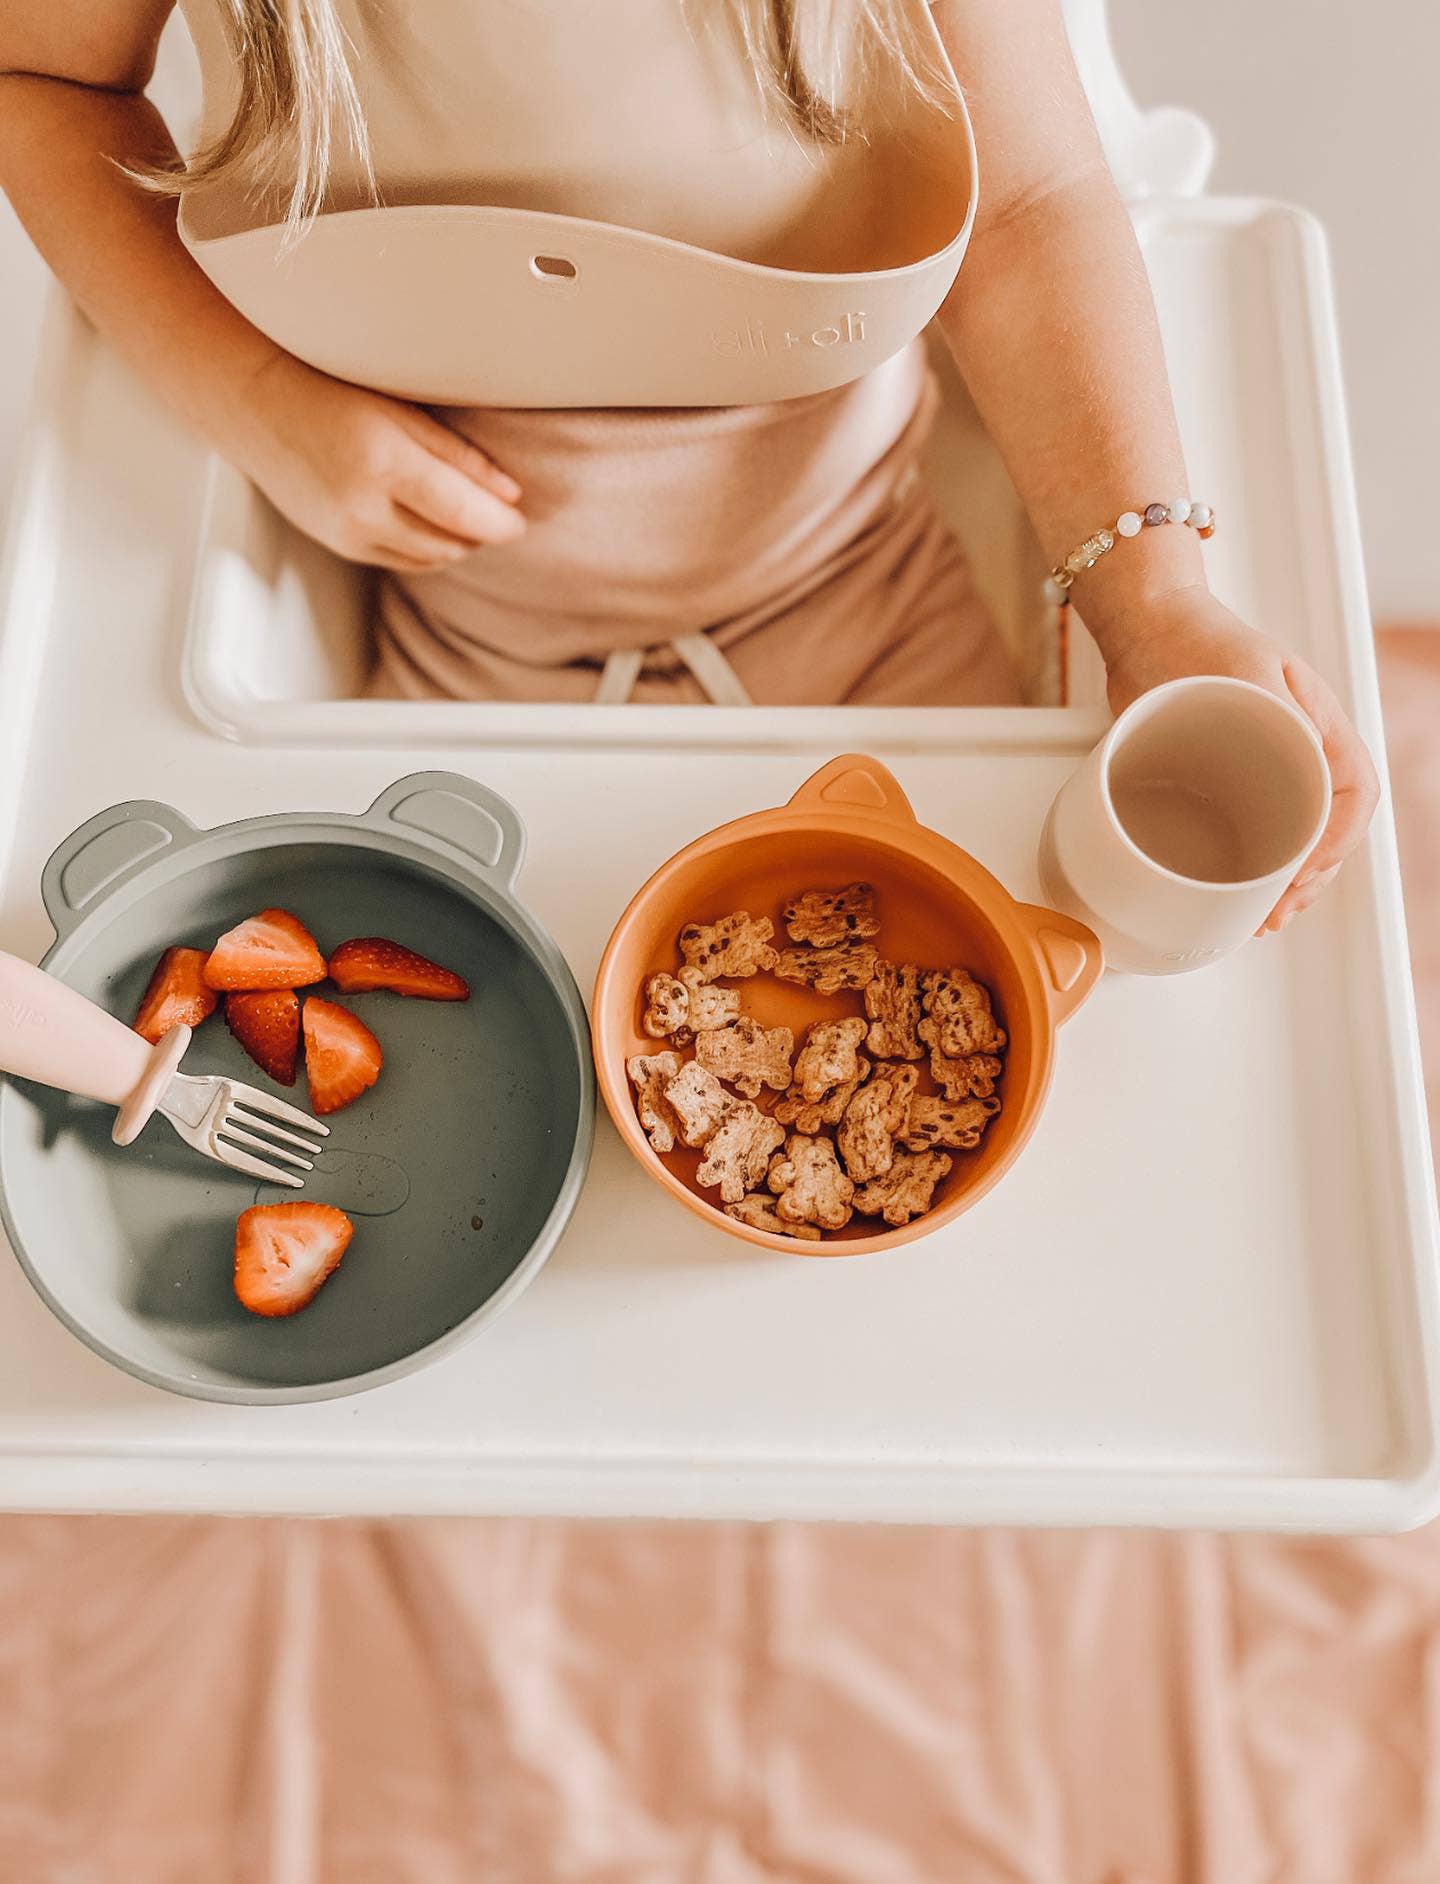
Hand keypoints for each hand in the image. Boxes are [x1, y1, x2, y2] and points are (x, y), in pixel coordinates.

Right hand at [228, 351, 524, 571]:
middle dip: (481, 532)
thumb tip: (512, 495)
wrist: (259, 407)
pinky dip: (426, 549)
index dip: (500, 522)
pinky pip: (401, 561)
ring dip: (456, 543)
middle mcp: (363, 505)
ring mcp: (348, 532)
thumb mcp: (402, 411)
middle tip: (499, 513)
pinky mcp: (339, 546)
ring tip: (466, 515)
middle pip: (450, 542)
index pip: (463, 512)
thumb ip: (458, 455)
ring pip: (428, 558)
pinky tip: (431, 524)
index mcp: (384, 461)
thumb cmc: (334, 393)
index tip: (521, 519)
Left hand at [1099, 585, 1379, 930]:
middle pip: (1330, 828)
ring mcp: (1264, 771)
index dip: (1338, 839)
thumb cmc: (1196, 637)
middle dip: (1312, 878)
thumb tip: (1308, 757)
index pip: (1356, 790)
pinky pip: (1255, 834)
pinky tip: (1238, 897)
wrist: (1146, 630)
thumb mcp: (1242, 669)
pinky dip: (1253, 871)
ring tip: (1265, 920)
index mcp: (1317, 725)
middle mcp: (1299, 752)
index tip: (1304, 871)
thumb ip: (1277, 709)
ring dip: (1287, 885)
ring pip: (1295, 839)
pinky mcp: (1226, 784)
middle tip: (1278, 912)